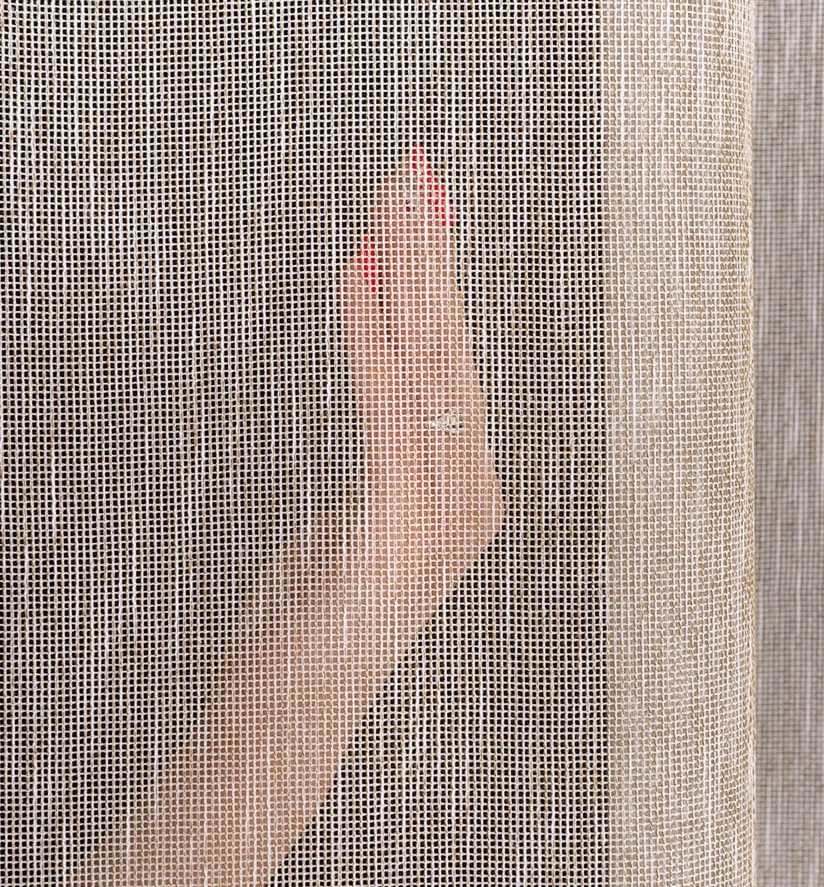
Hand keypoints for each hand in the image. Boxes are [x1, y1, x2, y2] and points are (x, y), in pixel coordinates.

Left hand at [336, 146, 504, 605]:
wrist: (288, 715)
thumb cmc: (315, 617)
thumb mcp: (358, 515)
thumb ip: (388, 457)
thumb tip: (392, 394)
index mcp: (467, 490)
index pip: (454, 366)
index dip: (439, 281)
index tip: (422, 210)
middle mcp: (474, 498)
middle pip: (451, 352)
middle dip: (431, 255)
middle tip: (412, 171)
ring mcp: (446, 519)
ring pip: (430, 370)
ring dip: (408, 276)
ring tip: (394, 197)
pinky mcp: (399, 535)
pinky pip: (387, 414)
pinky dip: (370, 338)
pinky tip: (356, 274)